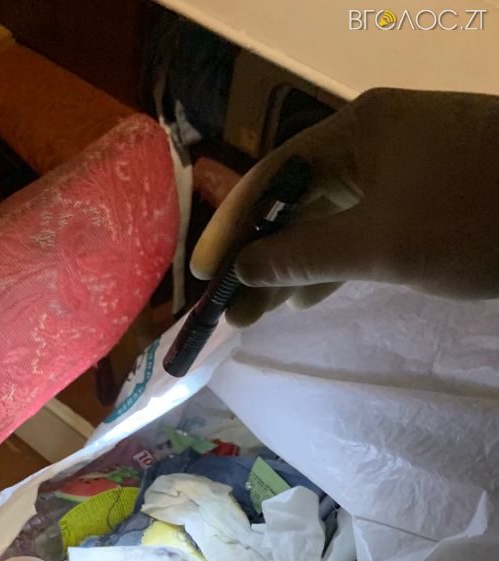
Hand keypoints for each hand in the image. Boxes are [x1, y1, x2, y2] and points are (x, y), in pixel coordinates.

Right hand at [192, 88, 498, 326]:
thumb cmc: (475, 219)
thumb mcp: (381, 244)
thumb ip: (305, 257)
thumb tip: (244, 269)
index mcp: (357, 131)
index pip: (272, 178)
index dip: (231, 229)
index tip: (204, 278)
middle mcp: (373, 138)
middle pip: (296, 198)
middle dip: (261, 256)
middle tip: (229, 312)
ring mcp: (403, 165)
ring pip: (329, 217)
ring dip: (294, 266)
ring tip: (260, 314)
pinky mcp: (426, 194)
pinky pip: (361, 226)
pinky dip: (334, 261)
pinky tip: (309, 296)